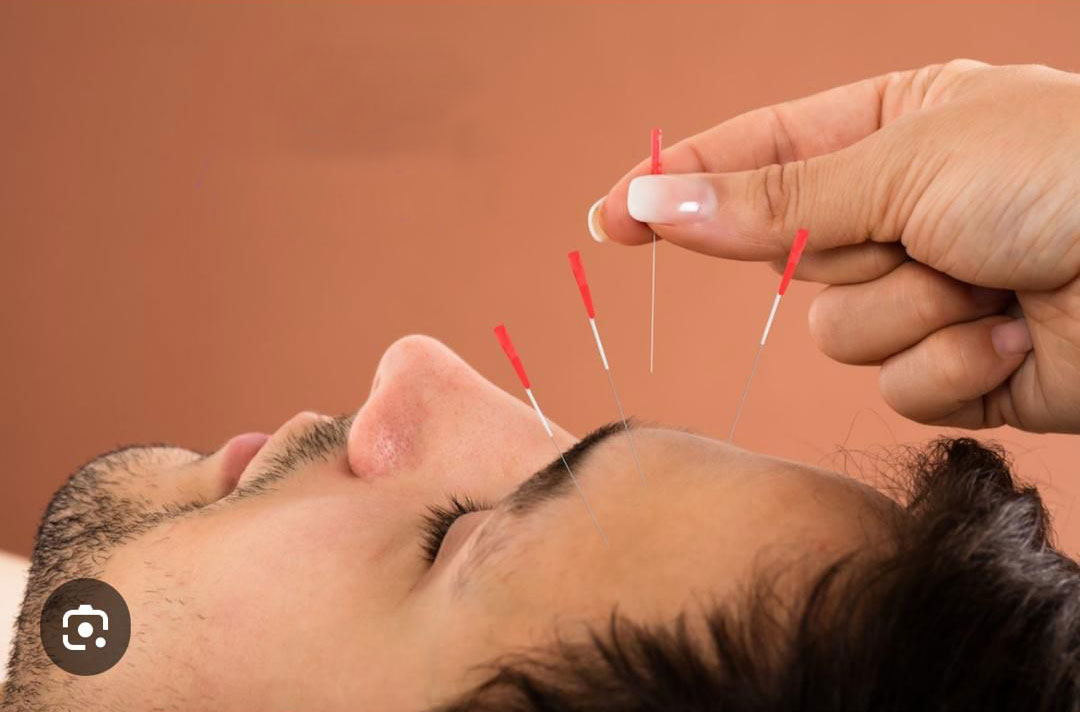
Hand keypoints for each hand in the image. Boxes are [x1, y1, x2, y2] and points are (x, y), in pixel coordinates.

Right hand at [590, 60, 1079, 433]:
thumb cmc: (1066, 174)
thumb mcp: (902, 161)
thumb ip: (770, 197)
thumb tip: (654, 202)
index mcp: (893, 131)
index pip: (752, 159)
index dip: (675, 188)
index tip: (608, 218)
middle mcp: (905, 211)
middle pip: (790, 257)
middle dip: (845, 253)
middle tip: (918, 229)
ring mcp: (930, 290)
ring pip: (837, 331)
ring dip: (907, 311)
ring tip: (988, 280)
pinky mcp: (962, 364)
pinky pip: (898, 384)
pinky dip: (951, 363)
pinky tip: (1015, 333)